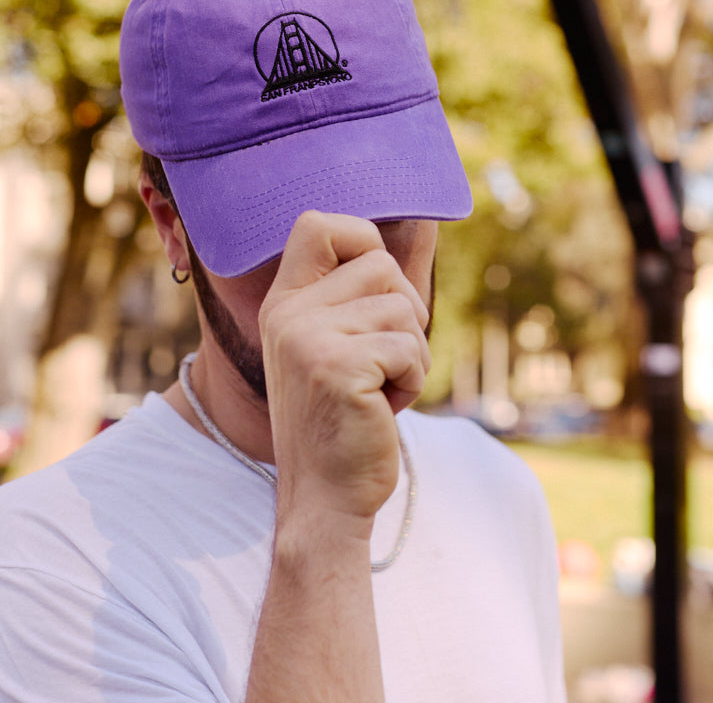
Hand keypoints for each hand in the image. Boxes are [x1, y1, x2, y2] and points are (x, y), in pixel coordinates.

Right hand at [259, 211, 430, 533]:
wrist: (325, 499)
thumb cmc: (345, 419)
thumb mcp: (337, 345)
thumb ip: (361, 293)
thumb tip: (416, 229)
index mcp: (284, 303)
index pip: (318, 224)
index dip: (363, 239)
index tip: (377, 290)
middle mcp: (288, 314)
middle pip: (381, 265)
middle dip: (405, 313)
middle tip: (382, 362)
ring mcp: (308, 340)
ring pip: (404, 309)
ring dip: (412, 355)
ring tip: (379, 390)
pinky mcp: (338, 368)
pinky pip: (411, 349)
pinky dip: (414, 382)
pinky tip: (383, 410)